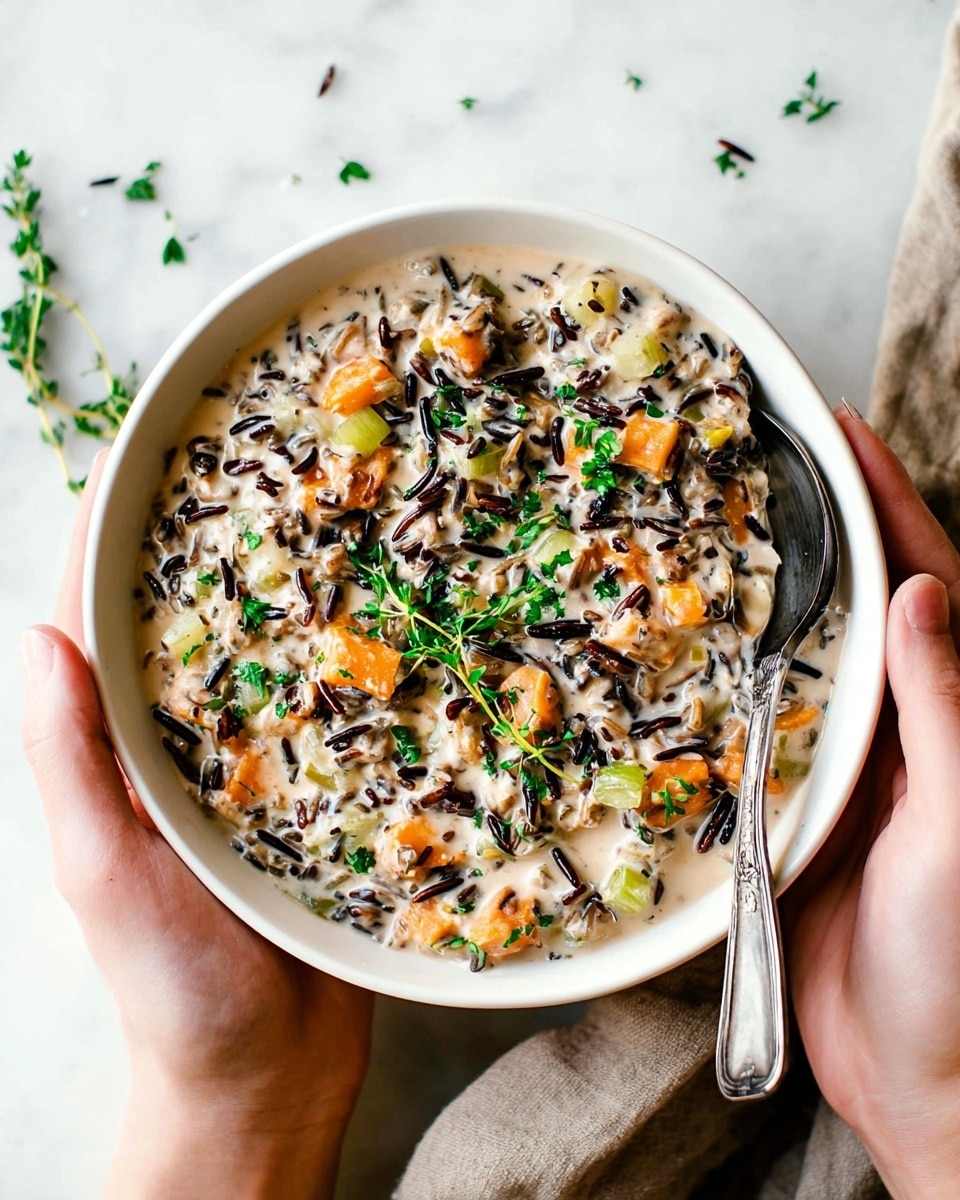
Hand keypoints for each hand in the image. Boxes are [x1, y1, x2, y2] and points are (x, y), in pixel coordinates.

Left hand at [20, 452, 372, 1199]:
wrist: (266, 1077)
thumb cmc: (168, 988)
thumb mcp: (101, 870)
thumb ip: (69, 760)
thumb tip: (39, 634)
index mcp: (125, 745)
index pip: (111, 612)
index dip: (122, 529)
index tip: (158, 444)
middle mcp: (194, 739)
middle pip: (206, 614)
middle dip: (230, 535)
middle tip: (277, 450)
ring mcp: (269, 762)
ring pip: (284, 651)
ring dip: (307, 586)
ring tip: (350, 508)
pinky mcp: (334, 793)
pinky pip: (349, 712)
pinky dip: (368, 662)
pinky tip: (408, 617)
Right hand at [785, 406, 959, 1198]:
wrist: (913, 1078)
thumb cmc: (956, 965)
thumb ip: (945, 718)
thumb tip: (925, 594)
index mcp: (954, 718)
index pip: (925, 582)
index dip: (889, 501)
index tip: (840, 430)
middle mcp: (901, 728)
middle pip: (856, 604)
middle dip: (816, 528)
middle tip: (757, 463)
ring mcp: (845, 768)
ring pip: (799, 658)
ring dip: (762, 598)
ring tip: (706, 534)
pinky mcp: (793, 811)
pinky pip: (753, 730)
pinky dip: (722, 685)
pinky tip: (678, 654)